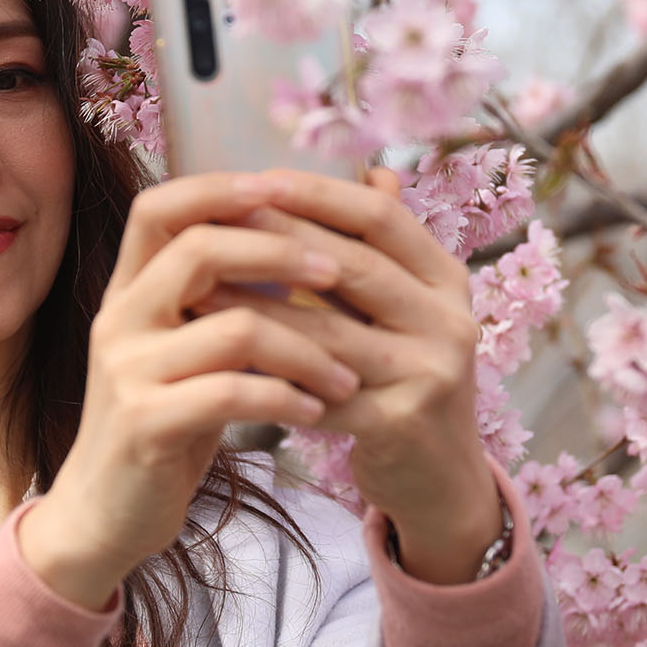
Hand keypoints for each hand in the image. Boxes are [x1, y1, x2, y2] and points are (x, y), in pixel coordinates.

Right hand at [18, 174, 360, 610]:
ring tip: (347, 373)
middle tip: (339, 274)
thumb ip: (221, 296)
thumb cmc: (164, 420)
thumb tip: (297, 234)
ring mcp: (128, 371)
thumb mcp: (183, 348)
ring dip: (307, 348)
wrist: (104, 513)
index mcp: (128, 290)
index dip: (221, 187)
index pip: (160, 206)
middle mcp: (120, 319)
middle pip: (200, 249)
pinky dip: (286, 398)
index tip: (287, 188)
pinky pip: (232, 393)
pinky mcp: (145, 425)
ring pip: (233, 327)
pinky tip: (316, 411)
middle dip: (281, 252)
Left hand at [225, 169, 502, 584]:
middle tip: (217, 221)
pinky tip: (220, 358)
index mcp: (448, 280)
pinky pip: (316, 390)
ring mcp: (429, 374)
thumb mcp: (412, 308)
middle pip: (356, 266)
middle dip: (279, 239)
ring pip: (326, 330)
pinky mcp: (398, 424)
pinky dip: (266, 371)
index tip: (258, 178)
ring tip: (198, 286)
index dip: (320, 194)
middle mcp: (449, 321)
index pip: (383, 218)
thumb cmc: (408, 378)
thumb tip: (372, 169)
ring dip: (255, 306)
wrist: (441, 477)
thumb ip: (388, 247)